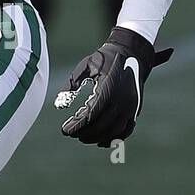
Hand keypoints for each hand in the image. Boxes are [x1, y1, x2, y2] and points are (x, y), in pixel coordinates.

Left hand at [55, 27, 172, 146]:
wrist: (131, 52)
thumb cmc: (104, 58)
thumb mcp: (85, 66)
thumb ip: (71, 84)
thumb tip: (59, 105)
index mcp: (108, 89)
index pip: (90, 116)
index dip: (77, 126)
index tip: (65, 130)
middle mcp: (121, 100)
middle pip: (102, 127)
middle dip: (85, 134)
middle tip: (72, 134)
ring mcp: (130, 106)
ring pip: (114, 131)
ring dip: (98, 138)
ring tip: (83, 138)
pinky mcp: (135, 109)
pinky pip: (127, 129)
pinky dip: (115, 138)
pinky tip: (101, 142)